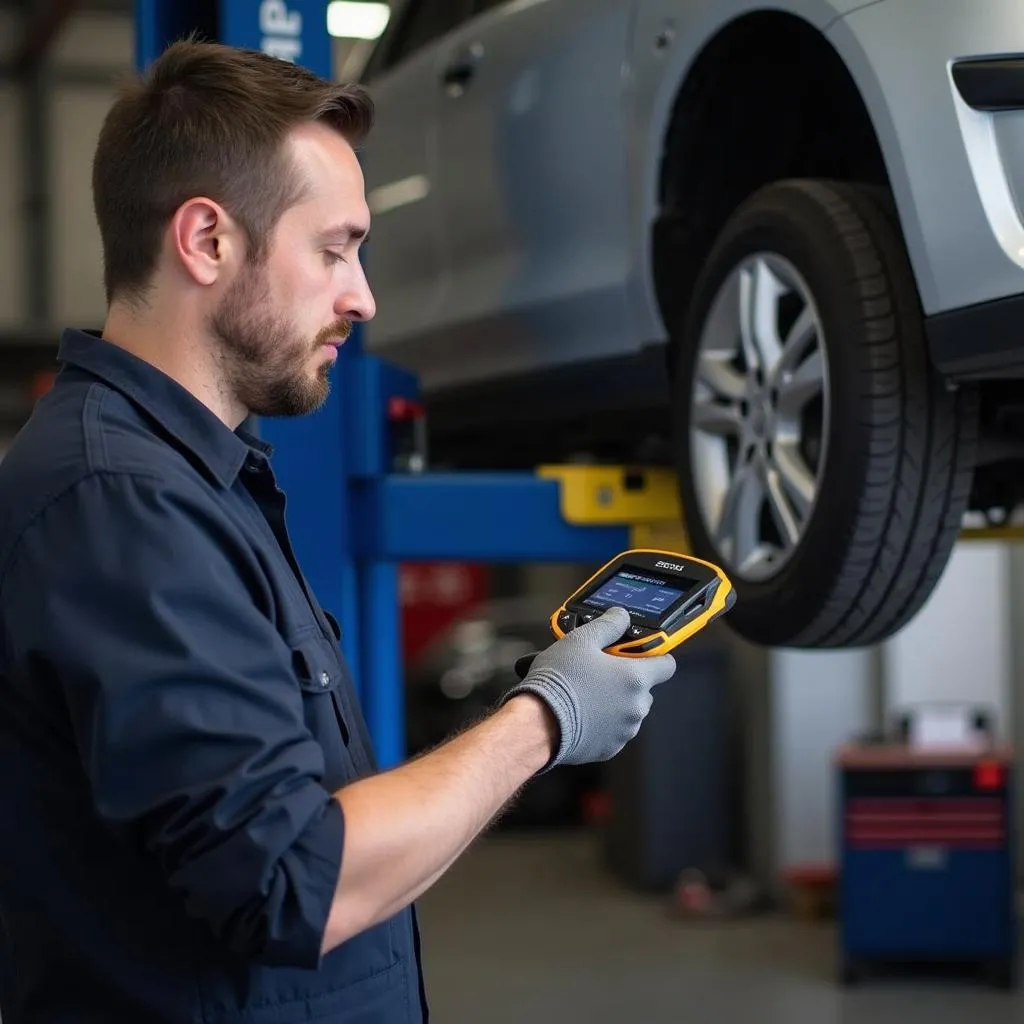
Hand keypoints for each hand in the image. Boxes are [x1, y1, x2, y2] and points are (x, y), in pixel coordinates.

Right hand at [499, 606, 676, 769]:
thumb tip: (621, 616)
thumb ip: (608, 625)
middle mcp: (637, 707)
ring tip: (585, 694)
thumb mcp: (581, 640)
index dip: (654, 655)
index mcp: (636, 678)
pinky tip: (581, 713)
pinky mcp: (609, 749)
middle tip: (599, 672)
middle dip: (626, 680)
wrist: (537, 723)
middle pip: (644, 688)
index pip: (667, 664)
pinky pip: (613, 731)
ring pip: (628, 710)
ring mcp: (624, 731)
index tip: (637, 653)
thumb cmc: (559, 680)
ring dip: (614, 702)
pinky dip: (602, 723)